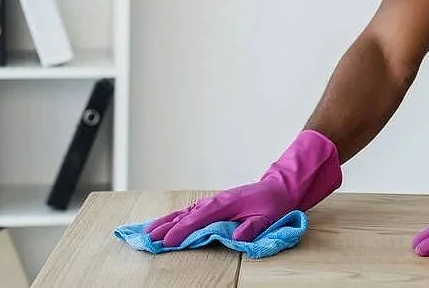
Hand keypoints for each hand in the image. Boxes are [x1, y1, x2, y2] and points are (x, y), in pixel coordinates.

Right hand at [145, 129, 341, 245]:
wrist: (280, 187)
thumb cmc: (274, 203)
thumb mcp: (268, 217)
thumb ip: (253, 228)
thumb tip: (237, 238)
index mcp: (226, 204)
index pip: (199, 219)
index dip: (182, 230)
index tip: (167, 241)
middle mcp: (216, 201)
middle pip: (186, 214)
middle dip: (167, 226)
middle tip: (148, 238)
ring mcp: (214, 201)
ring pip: (186, 211)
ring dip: (167, 221)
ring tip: (149, 231)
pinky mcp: (215, 205)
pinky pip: (191, 211)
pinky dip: (177, 217)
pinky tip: (166, 224)